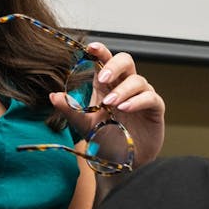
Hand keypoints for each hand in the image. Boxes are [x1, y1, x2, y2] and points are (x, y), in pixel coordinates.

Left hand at [49, 42, 164, 166]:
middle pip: (126, 61)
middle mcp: (125, 86)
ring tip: (110, 103)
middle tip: (102, 78)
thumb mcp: (83, 125)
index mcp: (107, 85)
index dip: (100, 51)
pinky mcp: (155, 109)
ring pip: (138, 80)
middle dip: (114, 66)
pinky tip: (125, 108)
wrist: (121, 161)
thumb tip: (53, 96)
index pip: (105, 60)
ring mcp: (142, 96)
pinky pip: (150, 97)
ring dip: (122, 90)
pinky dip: (137, 101)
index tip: (91, 47)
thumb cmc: (105, 138)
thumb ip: (69, 110)